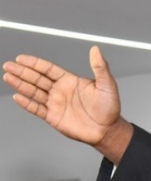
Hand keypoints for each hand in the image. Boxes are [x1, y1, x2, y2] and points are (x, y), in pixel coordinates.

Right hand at [3, 46, 132, 162]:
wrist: (108, 130)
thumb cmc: (109, 108)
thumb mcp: (107, 85)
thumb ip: (100, 67)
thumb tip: (96, 50)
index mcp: (70, 81)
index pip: (48, 69)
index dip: (35, 63)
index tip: (22, 58)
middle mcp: (60, 91)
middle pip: (37, 79)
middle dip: (22, 72)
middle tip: (9, 65)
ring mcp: (55, 104)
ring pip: (34, 92)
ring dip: (21, 84)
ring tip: (8, 76)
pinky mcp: (54, 117)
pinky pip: (37, 109)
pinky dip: (27, 103)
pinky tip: (18, 97)